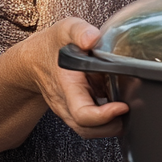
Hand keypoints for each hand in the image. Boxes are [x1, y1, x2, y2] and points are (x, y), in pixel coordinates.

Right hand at [16, 17, 128, 138]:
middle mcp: (65, 104)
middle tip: (129, 108)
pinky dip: (104, 122)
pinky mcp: (73, 111)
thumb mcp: (65, 29)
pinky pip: (88, 125)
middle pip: (88, 129)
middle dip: (112, 125)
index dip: (105, 116)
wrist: (32, 60)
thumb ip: (79, 31)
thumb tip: (93, 38)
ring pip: (88, 131)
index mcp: (66, 86)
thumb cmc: (50, 46)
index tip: (122, 106)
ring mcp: (68, 110)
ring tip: (125, 110)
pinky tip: (116, 106)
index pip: (83, 114)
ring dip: (109, 127)